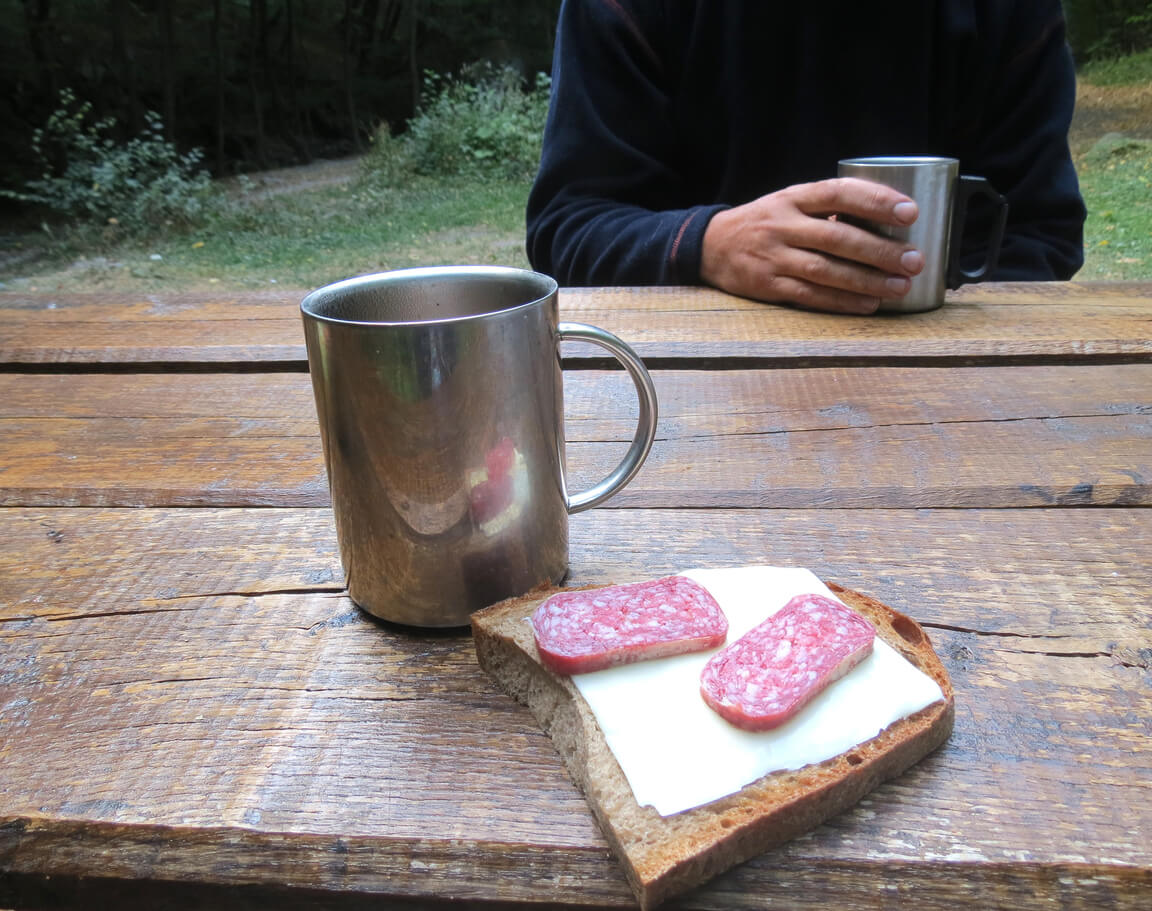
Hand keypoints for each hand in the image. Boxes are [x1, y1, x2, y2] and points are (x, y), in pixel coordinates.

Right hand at [699, 178, 923, 313]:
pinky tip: (868, 304)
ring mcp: (774, 257)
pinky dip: (842, 301)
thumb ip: (825, 208)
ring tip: (900, 286)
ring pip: (827, 270)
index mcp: (792, 198)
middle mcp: (783, 225)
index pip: (838, 193)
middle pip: (837, 237)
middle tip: (913, 260)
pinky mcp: (768, 286)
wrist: (710, 246)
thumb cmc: (762, 223)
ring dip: (867, 280)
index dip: (875, 200)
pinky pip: (810, 296)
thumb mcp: (788, 203)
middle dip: (880, 250)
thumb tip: (881, 220)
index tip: (909, 212)